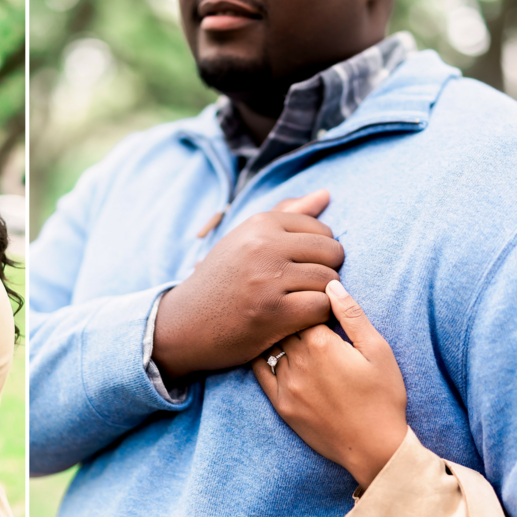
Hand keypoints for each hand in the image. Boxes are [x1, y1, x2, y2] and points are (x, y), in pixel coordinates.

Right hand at [152, 189, 343, 378]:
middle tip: (302, 288)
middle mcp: (263, 246)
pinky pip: (321, 307)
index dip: (318, 253)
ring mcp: (267, 280)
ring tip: (297, 303)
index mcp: (260, 223)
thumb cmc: (222, 280)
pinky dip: (314, 317)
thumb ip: (287, 214)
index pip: (322, 230)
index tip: (296, 268)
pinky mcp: (272, 312)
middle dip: (325, 272)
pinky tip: (296, 320)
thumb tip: (326, 194)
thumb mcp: (246, 240)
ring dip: (320, 296)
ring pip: (329, 281)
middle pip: (331, 253)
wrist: (185, 323)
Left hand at [252, 280, 407, 488]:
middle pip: (282, 326)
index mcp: (321, 344)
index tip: (311, 303)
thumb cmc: (383, 396)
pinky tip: (267, 352)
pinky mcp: (281, 404)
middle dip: (289, 318)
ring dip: (276, 338)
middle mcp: (298, 362)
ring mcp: (286, 384)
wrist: (375, 447)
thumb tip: (331, 283)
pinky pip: (260, 373)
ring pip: (271, 348)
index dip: (306, 303)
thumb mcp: (378, 351)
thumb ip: (352, 315)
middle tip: (294, 314)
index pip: (302, 308)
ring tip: (282, 332)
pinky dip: (261, 359)